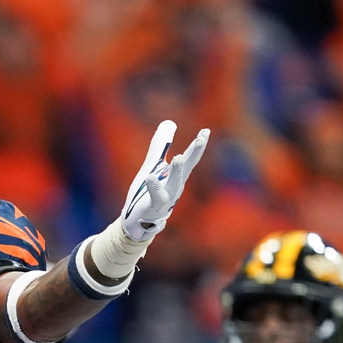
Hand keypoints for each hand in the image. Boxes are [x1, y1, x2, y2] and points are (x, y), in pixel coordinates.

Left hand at [121, 121, 208, 241]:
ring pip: (174, 184)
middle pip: (187, 168)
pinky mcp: (154, 207)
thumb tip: (170, 122)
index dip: (198, 145)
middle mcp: (175, 186)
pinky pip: (155, 197)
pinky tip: (150, 177)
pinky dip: (154, 187)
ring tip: (179, 157)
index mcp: (176, 176)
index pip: (190, 158)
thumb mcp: (153, 165)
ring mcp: (166, 198)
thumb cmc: (148, 193)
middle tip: (202, 138)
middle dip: (195, 153)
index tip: (205, 131)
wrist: (137, 220)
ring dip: (177, 171)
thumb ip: (160, 145)